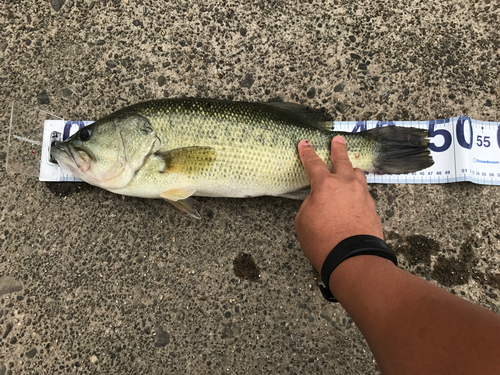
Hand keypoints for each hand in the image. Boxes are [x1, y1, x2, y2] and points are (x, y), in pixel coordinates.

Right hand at [294, 136, 382, 271]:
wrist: (353, 259)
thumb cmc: (322, 241)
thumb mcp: (303, 221)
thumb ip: (311, 204)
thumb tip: (319, 201)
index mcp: (325, 185)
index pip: (313, 164)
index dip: (307, 152)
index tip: (304, 143)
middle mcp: (346, 185)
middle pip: (342, 161)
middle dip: (338, 148)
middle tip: (338, 140)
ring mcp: (362, 195)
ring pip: (358, 175)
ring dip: (351, 170)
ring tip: (348, 169)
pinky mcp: (372, 208)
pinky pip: (364, 193)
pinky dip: (357, 191)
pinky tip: (354, 197)